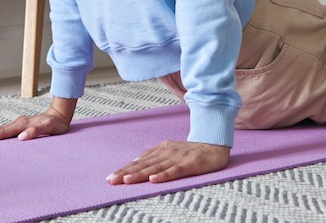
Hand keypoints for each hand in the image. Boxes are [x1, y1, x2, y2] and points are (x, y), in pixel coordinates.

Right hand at [0, 107, 70, 142]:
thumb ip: (36, 131)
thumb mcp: (49, 128)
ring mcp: (18, 124)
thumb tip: (21, 137)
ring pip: (0, 130)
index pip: (3, 132)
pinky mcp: (20, 126)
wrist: (60, 115)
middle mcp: (18, 123)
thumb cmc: (56, 124)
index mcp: (22, 124)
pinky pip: (5, 131)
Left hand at [106, 140, 230, 184]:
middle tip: (111, 180)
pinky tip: (153, 180)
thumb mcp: (170, 149)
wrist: (214, 146)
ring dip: (140, 174)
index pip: (139, 162)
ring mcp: (178, 158)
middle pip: (143, 165)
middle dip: (126, 173)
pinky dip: (163, 175)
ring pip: (155, 167)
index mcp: (161, 150)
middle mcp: (166, 153)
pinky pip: (175, 171)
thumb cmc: (190, 151)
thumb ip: (154, 155)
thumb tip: (135, 161)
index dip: (124, 169)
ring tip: (126, 180)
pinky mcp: (189, 164)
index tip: (111, 177)